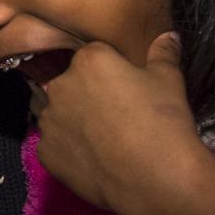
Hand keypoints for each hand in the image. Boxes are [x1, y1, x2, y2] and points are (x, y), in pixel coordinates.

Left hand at [34, 33, 199, 214]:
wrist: (153, 177)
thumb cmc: (162, 121)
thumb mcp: (169, 81)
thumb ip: (163, 54)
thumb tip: (168, 36)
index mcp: (89, 61)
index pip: (95, 57)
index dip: (112, 73)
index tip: (126, 90)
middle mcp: (60, 86)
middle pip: (72, 84)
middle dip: (88, 96)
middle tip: (116, 117)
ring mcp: (48, 121)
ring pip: (59, 115)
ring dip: (74, 122)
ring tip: (104, 141)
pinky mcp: (44, 152)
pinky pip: (55, 145)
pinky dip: (69, 150)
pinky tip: (93, 160)